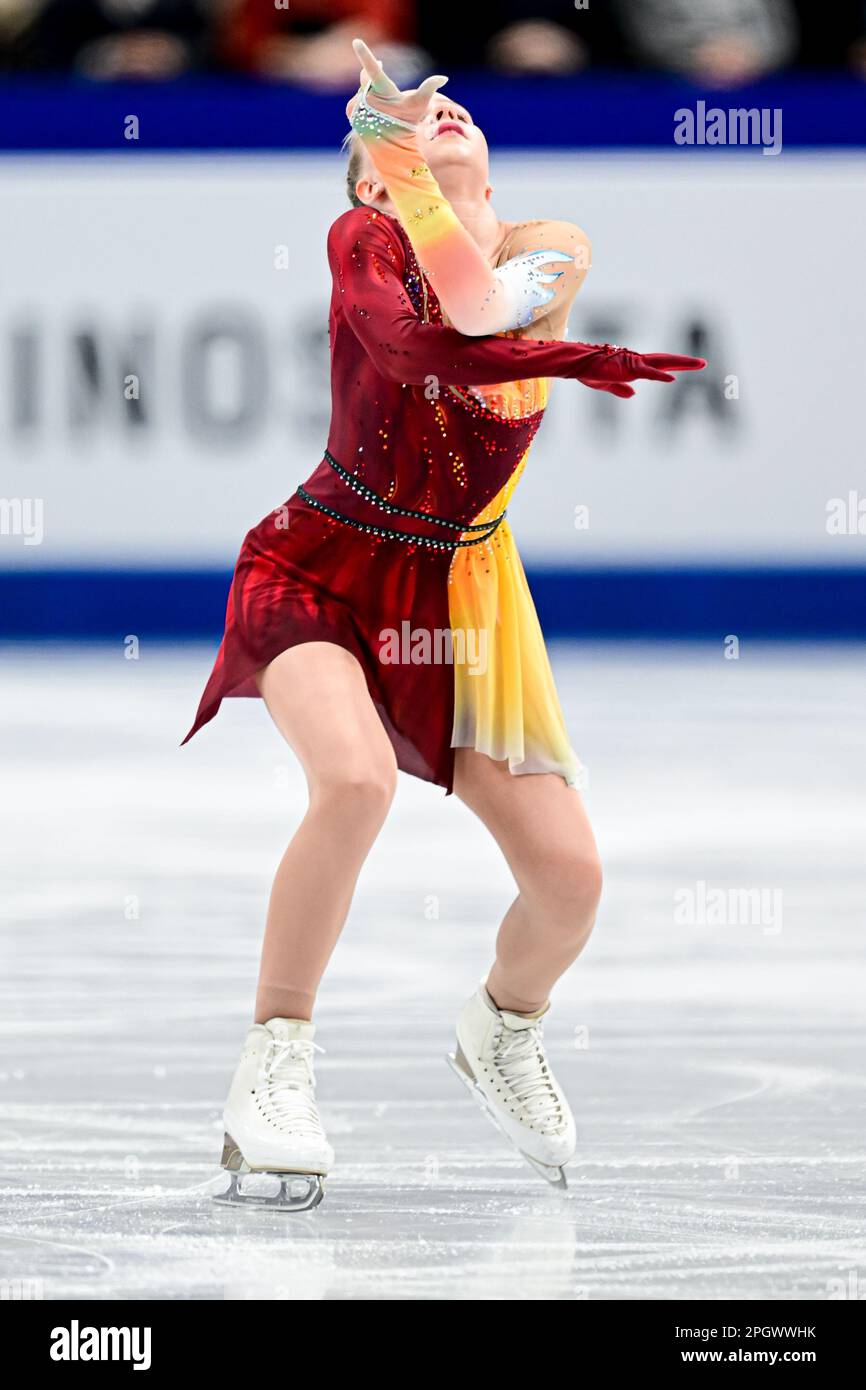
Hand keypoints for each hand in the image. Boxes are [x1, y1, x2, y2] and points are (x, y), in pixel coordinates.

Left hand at [346, 37, 447, 127]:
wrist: (391, 147)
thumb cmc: (407, 123)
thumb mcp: (420, 104)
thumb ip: (429, 88)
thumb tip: (444, 78)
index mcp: (383, 92)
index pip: (373, 70)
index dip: (365, 55)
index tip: (356, 41)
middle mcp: (368, 100)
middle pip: (366, 79)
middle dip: (373, 80)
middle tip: (386, 92)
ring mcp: (357, 107)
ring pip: (362, 90)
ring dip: (369, 94)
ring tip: (381, 109)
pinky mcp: (351, 114)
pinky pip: (356, 101)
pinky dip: (363, 103)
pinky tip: (372, 114)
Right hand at [577, 347, 705, 397]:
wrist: (578, 365)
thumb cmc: (590, 371)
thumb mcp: (608, 384)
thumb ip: (621, 389)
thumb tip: (632, 394)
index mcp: (635, 366)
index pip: (660, 366)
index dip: (675, 366)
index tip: (689, 366)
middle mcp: (638, 363)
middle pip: (667, 361)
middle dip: (685, 362)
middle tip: (703, 363)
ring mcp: (635, 364)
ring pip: (663, 363)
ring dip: (682, 363)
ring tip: (699, 364)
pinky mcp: (628, 369)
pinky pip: (647, 372)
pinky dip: (660, 375)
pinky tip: (672, 378)